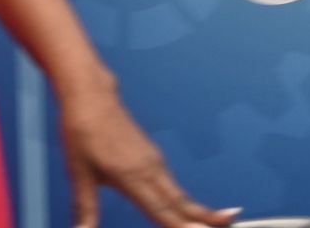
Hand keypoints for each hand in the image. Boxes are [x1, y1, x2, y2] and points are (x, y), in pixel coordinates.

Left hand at [58, 82, 238, 227]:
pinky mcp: (151, 155)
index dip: (183, 226)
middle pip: (181, 201)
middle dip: (206, 218)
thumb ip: (84, 208)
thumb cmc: (82, 130)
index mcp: (131, 177)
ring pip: (179, 192)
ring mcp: (153, 160)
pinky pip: (172, 182)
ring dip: (197, 210)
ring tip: (218, 221)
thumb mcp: (79, 174)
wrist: (90, 94)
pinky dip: (183, 198)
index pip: (162, 210)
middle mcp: (149, 169)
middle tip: (230, 223)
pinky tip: (185, 207)